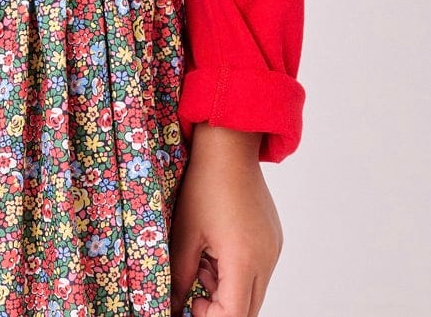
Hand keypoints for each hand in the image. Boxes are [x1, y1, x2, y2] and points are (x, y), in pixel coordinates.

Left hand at [170, 123, 282, 316]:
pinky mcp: (273, 239)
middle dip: (220, 307)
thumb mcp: (185, 235)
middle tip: (196, 292)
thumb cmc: (204, 185)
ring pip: (253, 290)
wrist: (229, 147)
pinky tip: (216, 248)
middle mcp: (266, 258)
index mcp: (244, 259)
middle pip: (248, 308)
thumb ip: (180, 278)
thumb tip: (172, 306)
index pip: (234, 315)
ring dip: (228, 289)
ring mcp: (273, 248)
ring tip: (203, 261)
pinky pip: (258, 270)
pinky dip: (237, 271)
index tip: (192, 305)